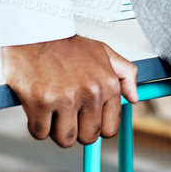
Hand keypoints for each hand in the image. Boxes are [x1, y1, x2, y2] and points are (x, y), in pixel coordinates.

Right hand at [1, 35, 139, 147]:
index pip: (109, 128)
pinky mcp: (41, 102)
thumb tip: (134, 98)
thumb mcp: (103, 52)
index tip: (84, 120)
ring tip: (51, 108)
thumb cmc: (66, 45)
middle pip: (87, 138)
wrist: (36, 31)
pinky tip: (37, 106)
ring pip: (64, 140)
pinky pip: (40, 132)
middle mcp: (90, 92)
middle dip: (75, 130)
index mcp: (107, 84)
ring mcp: (65, 98)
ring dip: (54, 129)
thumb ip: (125, 74)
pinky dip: (35, 124)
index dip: (94, 127)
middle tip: (64, 113)